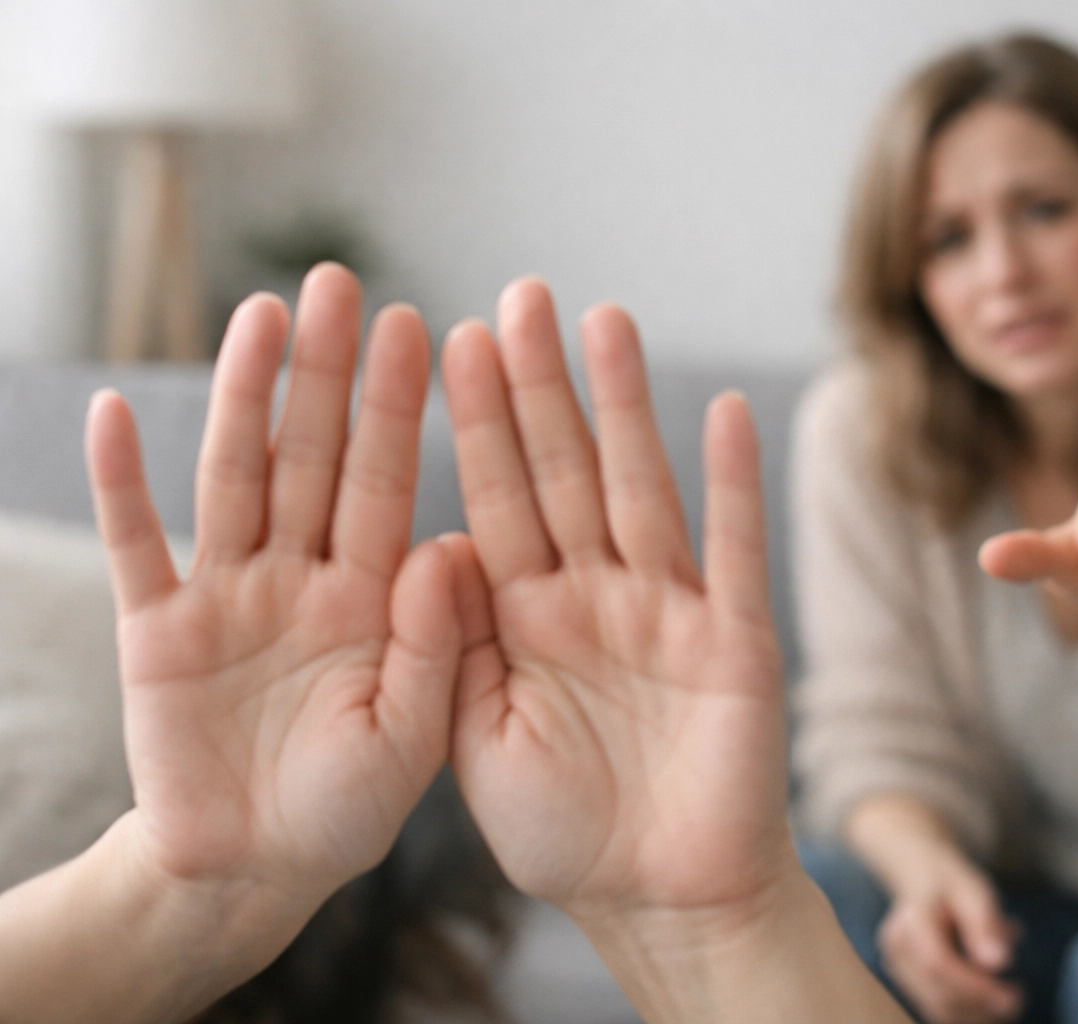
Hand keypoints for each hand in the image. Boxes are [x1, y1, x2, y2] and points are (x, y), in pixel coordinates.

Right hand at [88, 264, 457, 910]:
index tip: (424, 326)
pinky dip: (121, 485)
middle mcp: (302, 577)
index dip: (401, 408)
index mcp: (373, 597)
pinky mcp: (155, 633)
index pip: (388, 484)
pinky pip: (136, 547)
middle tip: (340, 281)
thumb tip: (445, 540)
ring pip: (234, 477)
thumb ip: (432, 642)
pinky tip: (114, 414)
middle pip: (314, 456)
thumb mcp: (413, 736)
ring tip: (259, 316)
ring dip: (241, 398)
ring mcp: (227, 596)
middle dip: (328, 374)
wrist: (256, 871)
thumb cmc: (349, 805)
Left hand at [440, 279, 789, 925]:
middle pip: (563, 472)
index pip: (494, 500)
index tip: (449, 341)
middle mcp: (594, 597)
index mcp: (524, 619)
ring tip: (604, 321)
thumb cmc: (563, 834)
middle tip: (520, 295)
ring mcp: (667, 611)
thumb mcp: (473, 739)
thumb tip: (429, 544)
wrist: (660, 902)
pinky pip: (734, 551)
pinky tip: (724, 414)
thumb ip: (450, 645)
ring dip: (625, 407)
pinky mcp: (734, 640)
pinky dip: (732, 486)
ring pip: (642, 488)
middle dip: (540, 386)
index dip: (474, 423)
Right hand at [878, 855, 1021, 1023]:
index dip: (975, 988)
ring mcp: (898, 967)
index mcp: (912, 920)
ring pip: (936, 1007)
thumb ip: (986, 925)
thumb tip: (1000, 963)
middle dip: (980, 1006)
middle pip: (936, 992)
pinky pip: (936, 1007)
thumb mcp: (974, 892)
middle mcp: (898, 948)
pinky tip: (989, 1005)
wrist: (921, 879)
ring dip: (974, 1015)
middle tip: (1016, 1001)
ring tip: (1007, 1004)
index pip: (937, 965)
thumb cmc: (950, 884)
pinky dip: (965, 1013)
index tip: (1011, 995)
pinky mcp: (907, 982)